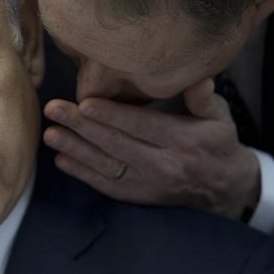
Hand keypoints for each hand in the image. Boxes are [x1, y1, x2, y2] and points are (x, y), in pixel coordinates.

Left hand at [43, 78, 260, 219]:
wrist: (223, 188)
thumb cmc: (216, 143)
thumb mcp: (219, 117)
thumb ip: (203, 98)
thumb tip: (198, 77)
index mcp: (181, 140)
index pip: (141, 126)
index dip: (112, 115)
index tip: (85, 103)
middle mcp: (162, 164)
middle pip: (116, 143)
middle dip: (81, 126)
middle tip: (54, 110)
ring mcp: (146, 183)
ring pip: (105, 165)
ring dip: (75, 149)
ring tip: (50, 133)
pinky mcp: (136, 196)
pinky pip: (105, 184)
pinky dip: (81, 172)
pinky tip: (61, 158)